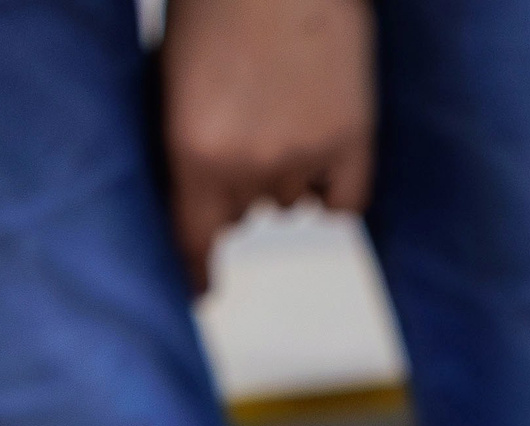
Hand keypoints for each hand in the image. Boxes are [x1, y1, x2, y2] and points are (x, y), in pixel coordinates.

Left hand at [162, 0, 375, 293]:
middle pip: (245, 209)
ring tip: (282, 100)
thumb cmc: (218, 4)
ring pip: (292, 200)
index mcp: (193, 149)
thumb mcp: (174, 77)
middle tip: (244, 116)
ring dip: (286, 170)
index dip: (194, 271)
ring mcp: (307, 156)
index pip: (193, 240)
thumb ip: (185, 143)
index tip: (199, 293)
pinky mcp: (355, 142)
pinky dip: (331, 182)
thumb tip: (196, 200)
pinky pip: (341, 202)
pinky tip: (322, 134)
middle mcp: (250, 165)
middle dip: (240, 179)